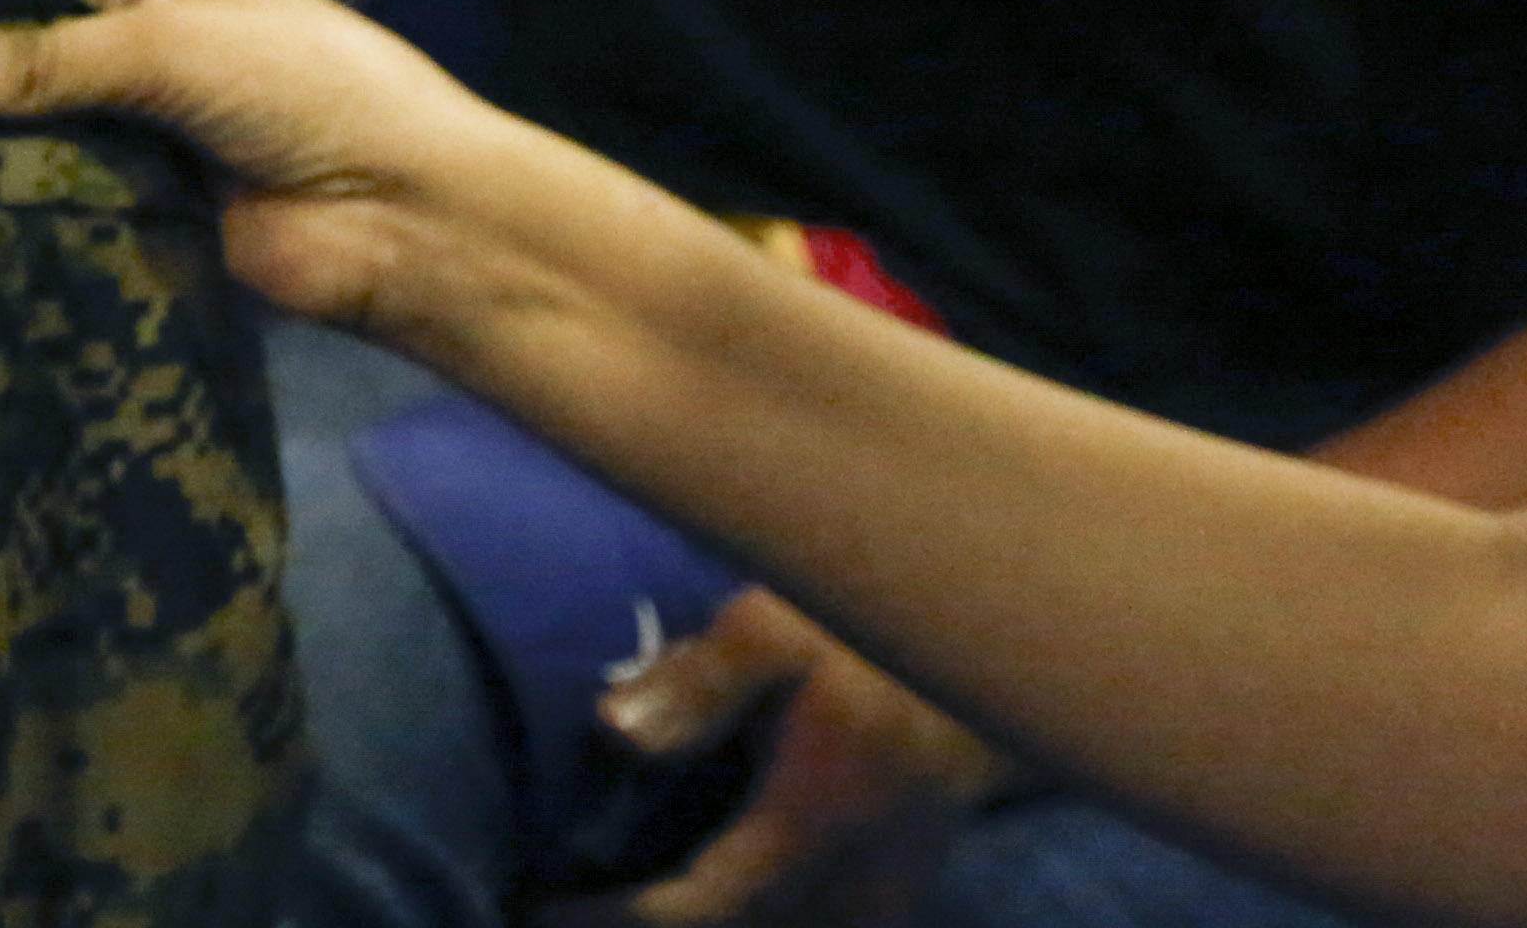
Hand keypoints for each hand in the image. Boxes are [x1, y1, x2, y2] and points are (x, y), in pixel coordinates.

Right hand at [0, 0, 523, 332]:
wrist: (404, 219)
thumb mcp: (170, 45)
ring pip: (32, 128)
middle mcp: (142, 39)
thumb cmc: (301, 88)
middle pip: (23, 50)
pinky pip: (56, 194)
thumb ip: (46, 55)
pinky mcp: (138, 207)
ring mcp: (138, 128)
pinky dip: (13, 201)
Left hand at [555, 591, 1002, 927]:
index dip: (625, 920)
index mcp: (819, 818)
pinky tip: (701, 905)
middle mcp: (858, 879)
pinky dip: (757, 926)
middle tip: (563, 912)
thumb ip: (699, 681)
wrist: (980, 657)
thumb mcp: (774, 628)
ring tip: (618, 905)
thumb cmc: (858, 632)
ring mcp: (887, 899)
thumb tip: (614, 731)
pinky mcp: (897, 899)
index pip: (712, 904)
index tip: (545, 908)